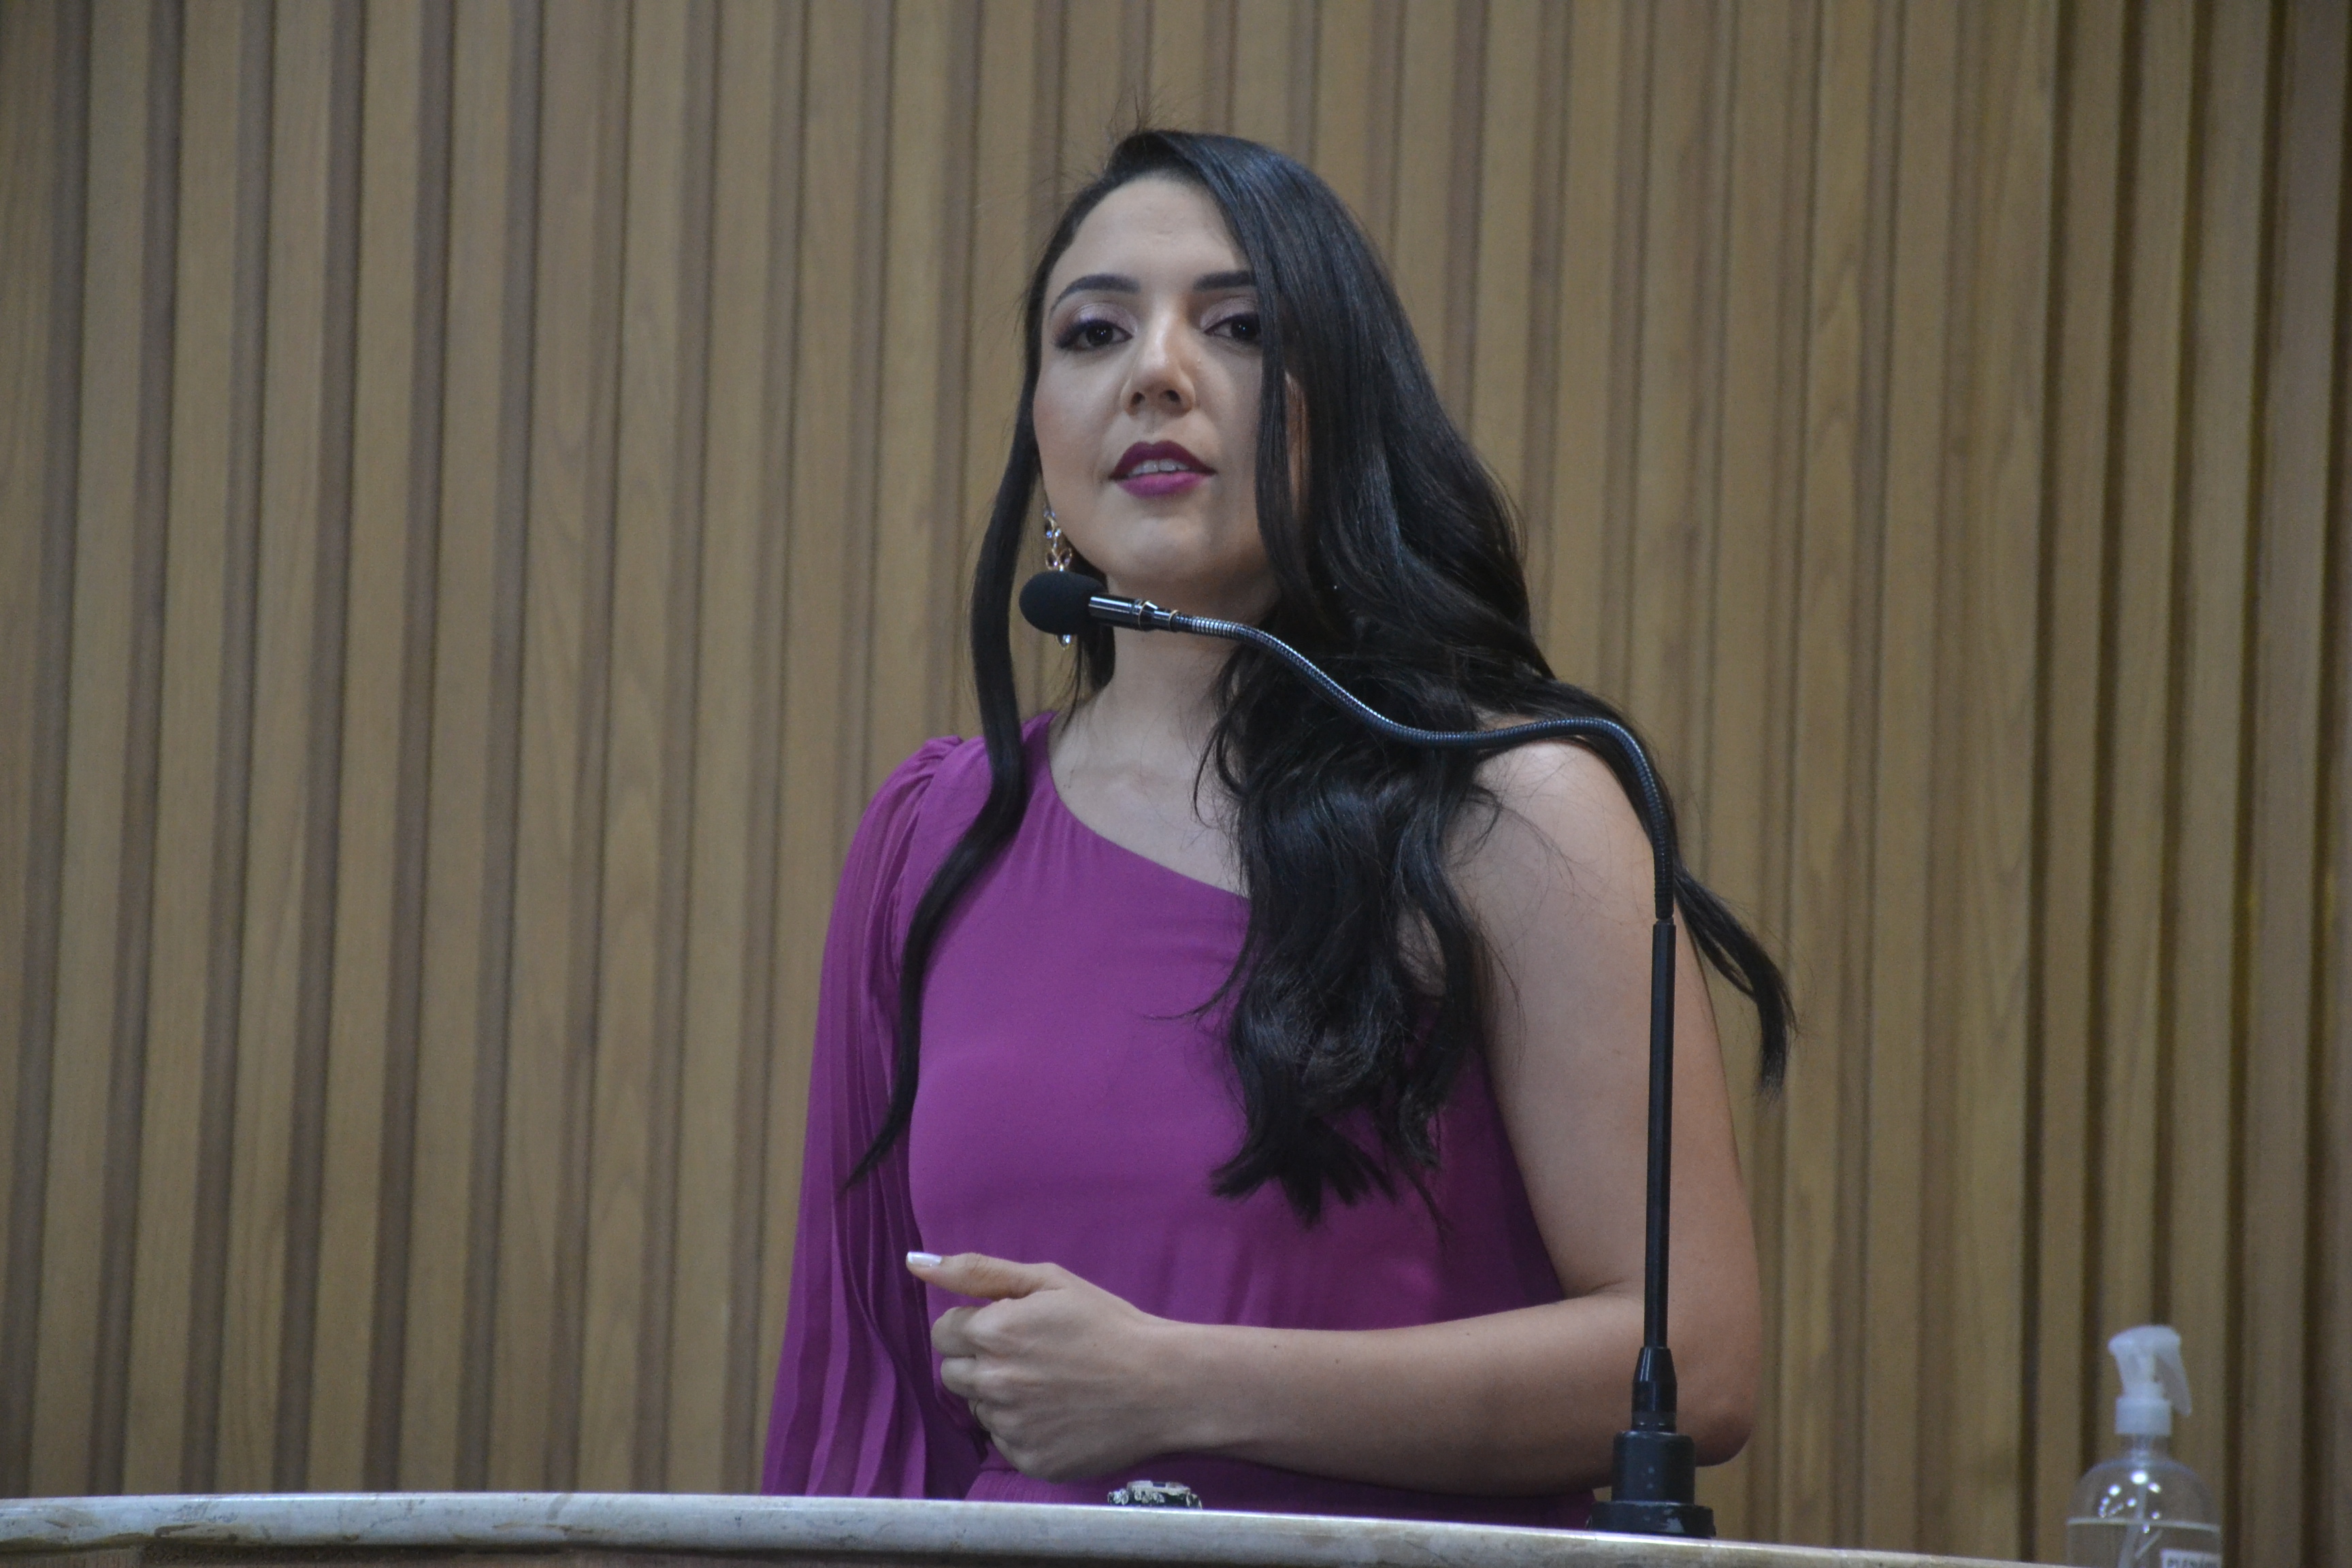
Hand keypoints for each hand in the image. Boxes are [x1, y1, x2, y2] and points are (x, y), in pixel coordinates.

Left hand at [911, 1251, 1189, 1481]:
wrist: (1163, 1385)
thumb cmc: (1109, 1325)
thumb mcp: (1049, 1281)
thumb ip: (977, 1272)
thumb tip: (916, 1264)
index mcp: (994, 1332)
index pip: (944, 1331)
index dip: (975, 1325)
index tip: (1011, 1327)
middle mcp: (993, 1381)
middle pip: (953, 1372)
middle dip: (980, 1360)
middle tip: (1030, 1355)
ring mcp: (1010, 1425)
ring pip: (978, 1407)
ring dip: (1000, 1395)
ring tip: (1050, 1384)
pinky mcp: (1028, 1459)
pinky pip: (1004, 1441)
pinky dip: (1024, 1428)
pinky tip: (1059, 1412)